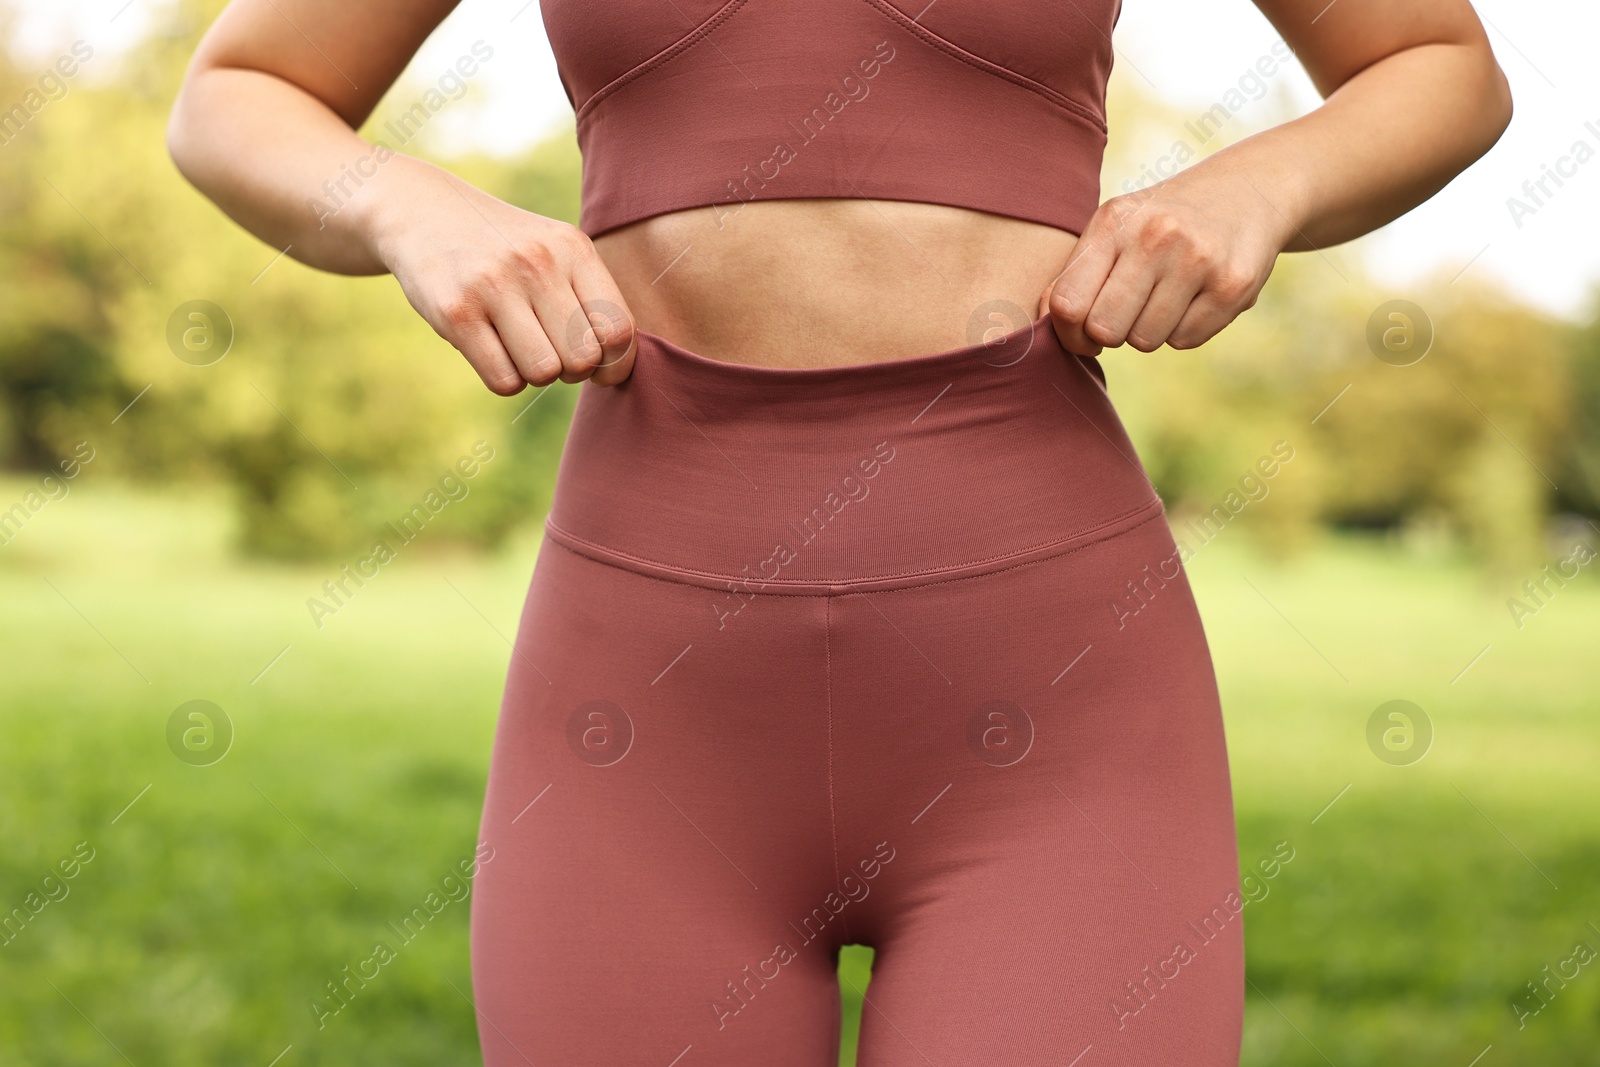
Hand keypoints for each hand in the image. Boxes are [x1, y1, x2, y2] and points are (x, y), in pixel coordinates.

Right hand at [365, 157, 636, 393]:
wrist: (421, 211)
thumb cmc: (505, 248)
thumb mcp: (554, 251)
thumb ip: (592, 299)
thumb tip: (616, 371)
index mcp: (572, 248)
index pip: (619, 329)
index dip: (615, 362)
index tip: (597, 364)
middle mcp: (537, 263)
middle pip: (583, 359)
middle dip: (573, 370)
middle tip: (552, 350)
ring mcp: (493, 286)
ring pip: (544, 374)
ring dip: (535, 374)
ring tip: (519, 345)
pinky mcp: (455, 312)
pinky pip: (504, 381)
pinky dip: (504, 379)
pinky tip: (492, 349)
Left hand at [1038, 168, 1292, 356]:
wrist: (1248, 192)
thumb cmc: (1161, 222)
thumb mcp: (1115, 228)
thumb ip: (1076, 274)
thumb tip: (1043, 321)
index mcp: (1114, 222)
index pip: (1067, 304)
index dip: (1069, 333)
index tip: (1082, 332)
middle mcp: (1154, 236)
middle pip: (1105, 330)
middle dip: (1111, 334)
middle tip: (1127, 313)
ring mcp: (1197, 259)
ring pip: (1145, 341)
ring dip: (1149, 331)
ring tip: (1166, 295)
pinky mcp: (1233, 285)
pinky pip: (1184, 340)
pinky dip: (1185, 329)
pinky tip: (1197, 295)